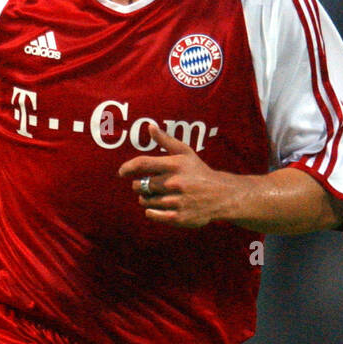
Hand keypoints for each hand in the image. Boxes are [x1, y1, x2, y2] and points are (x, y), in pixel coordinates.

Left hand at [117, 123, 231, 227]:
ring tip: (157, 195)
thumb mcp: (185, 153)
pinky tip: (158, 207)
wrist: (221, 195)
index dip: (127, 167)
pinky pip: (151, 214)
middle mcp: (174, 183)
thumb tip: (150, 127)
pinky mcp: (178, 217)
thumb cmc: (198, 172)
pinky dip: (151, 211)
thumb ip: (166, 141)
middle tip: (148, 185)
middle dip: (139, 185)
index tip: (122, 172)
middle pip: (140, 185)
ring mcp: (176, 201)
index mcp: (174, 165)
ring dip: (146, 198)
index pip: (142, 164)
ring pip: (145, 200)